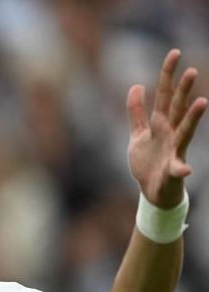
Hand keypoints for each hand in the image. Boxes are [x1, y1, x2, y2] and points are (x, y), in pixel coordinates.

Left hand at [127, 49, 206, 207]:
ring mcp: (174, 150)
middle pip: (177, 108)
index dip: (167, 75)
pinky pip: (178, 169)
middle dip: (184, 91)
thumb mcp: (138, 134)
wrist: (152, 190)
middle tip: (192, 71)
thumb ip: (136, 112)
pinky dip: (181, 168)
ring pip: (185, 131)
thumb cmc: (148, 161)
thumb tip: (136, 85)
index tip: (174, 52)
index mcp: (160, 124)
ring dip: (193, 118)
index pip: (165, 95)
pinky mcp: (173, 170)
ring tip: (202, 103)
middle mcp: (170, 133)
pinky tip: (186, 168)